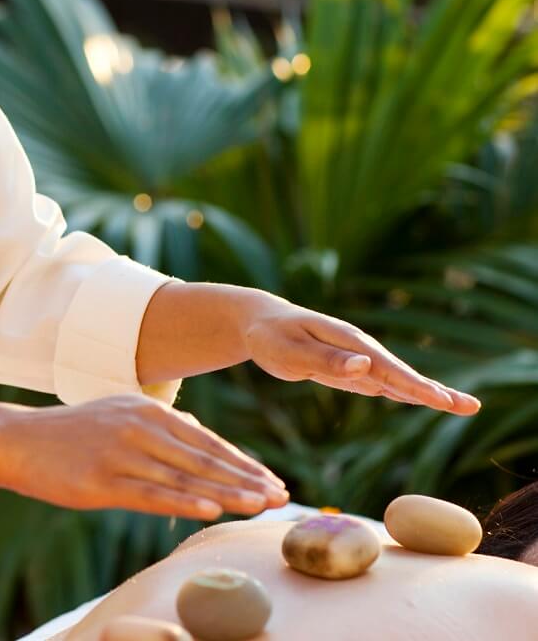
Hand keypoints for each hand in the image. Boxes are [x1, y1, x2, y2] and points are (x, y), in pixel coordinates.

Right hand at [0, 394, 289, 521]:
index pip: (206, 441)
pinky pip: (149, 493)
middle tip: (282, 496)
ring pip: (184, 477)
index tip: (273, 481)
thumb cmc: (71, 433)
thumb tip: (198, 431)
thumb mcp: (119, 413)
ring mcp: (120, 453)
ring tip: (260, 506)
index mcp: (147, 410)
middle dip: (246, 479)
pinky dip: (182, 501)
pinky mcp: (100, 480)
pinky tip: (209, 509)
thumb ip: (159, 425)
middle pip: (203, 458)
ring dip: (226, 492)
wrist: (17, 439)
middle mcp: (139, 427)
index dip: (243, 463)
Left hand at [242, 294, 480, 414]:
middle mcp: (357, 348)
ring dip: (426, 392)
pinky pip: (380, 382)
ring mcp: (355, 358)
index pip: (386, 368)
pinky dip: (403, 391)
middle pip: (401, 373)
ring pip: (395, 379)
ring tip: (460, 405)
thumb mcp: (288, 351)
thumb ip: (326, 360)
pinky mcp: (348, 368)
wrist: (258, 322)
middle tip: (471, 407)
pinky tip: (419, 399)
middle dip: (435, 390)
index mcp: (346, 341)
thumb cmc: (269, 335)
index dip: (415, 386)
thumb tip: (366, 368)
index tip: (442, 400)